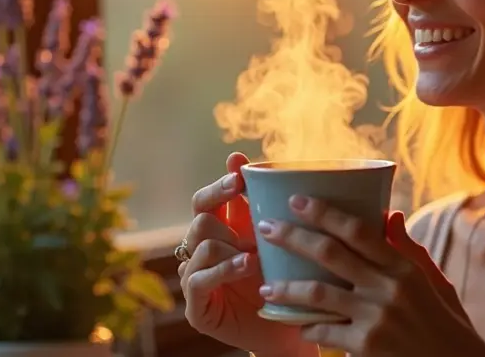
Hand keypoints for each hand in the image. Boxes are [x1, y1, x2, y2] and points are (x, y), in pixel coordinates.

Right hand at [178, 153, 314, 356]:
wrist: (289, 330)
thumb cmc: (284, 280)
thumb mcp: (274, 237)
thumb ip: (257, 200)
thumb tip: (238, 155)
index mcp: (219, 232)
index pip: (204, 200)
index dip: (219, 187)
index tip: (240, 179)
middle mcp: (201, 253)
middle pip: (200, 219)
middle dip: (229, 223)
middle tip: (256, 233)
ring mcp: (195, 280)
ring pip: (201, 245)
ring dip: (232, 247)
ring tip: (256, 257)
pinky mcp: (195, 307)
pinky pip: (199, 279)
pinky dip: (225, 269)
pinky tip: (247, 266)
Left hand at [255, 195, 484, 356]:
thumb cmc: (443, 322)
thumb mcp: (433, 281)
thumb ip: (408, 249)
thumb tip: (390, 214)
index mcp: (403, 267)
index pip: (358, 230)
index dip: (324, 213)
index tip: (297, 200)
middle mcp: (388, 288)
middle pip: (330, 253)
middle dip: (293, 237)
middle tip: (266, 228)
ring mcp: (376, 317)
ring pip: (318, 293)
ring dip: (286, 288)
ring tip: (265, 285)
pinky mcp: (366, 347)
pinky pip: (324, 332)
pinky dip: (306, 327)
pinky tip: (296, 324)